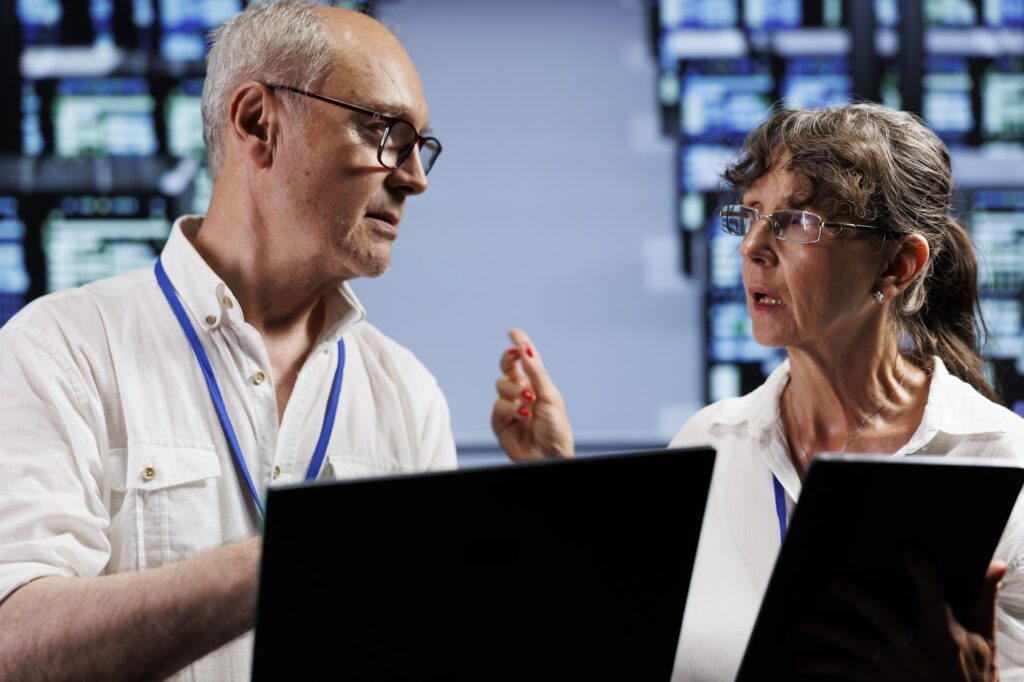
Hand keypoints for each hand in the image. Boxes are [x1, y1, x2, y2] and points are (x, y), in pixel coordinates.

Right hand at [491, 328, 573, 460]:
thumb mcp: (549, 395)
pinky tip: (523, 415)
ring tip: (528, 401)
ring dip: (515, 390)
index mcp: (536, 385)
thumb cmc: (556, 428)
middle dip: (509, 360)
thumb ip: (535, 371)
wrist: (548, 455)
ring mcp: (510, 406)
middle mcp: (522, 393)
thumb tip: (525, 348)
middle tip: (514, 355)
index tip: (513, 332)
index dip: (519, 345)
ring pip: (501, 385)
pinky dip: (510, 407)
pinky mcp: (500, 421)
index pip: (525, 360)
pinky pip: (498, 405)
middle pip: (507, 368)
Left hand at [799, 553, 1005, 680]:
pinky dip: (824, 667)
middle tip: (836, 583)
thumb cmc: (975, 673)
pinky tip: (801, 662)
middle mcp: (915, 649)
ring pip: (859, 647)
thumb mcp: (984, 637)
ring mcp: (895, 668)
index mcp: (943, 632)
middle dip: (861, 600)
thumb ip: (982, 598)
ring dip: (831, 633)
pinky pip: (849, 673)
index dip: (922, 573)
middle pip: (885, 619)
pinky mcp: (881, 681)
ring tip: (806, 622)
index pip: (933, 595)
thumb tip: (995, 564)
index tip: (909, 550)